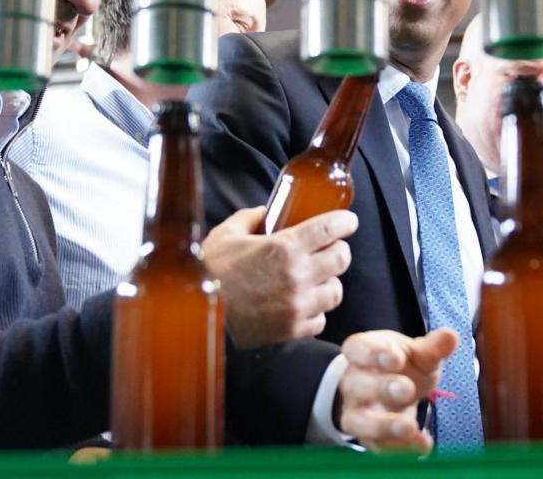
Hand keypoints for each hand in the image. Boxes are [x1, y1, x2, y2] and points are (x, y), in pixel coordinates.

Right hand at [202, 207, 355, 347]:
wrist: (195, 315)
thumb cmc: (209, 272)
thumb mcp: (226, 234)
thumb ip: (250, 218)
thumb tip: (265, 212)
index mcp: (284, 248)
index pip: (331, 229)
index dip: (345, 222)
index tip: (347, 221)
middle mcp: (297, 276)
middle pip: (342, 259)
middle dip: (339, 250)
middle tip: (329, 248)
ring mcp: (298, 305)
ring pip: (336, 291)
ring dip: (329, 281)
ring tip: (316, 278)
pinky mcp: (293, 330)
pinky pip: (320, 319)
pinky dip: (315, 311)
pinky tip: (302, 304)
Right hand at [337, 329, 457, 453]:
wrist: (390, 389)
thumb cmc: (402, 365)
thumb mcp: (418, 353)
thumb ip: (432, 347)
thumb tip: (451, 336)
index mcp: (361, 351)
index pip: (358, 349)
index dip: (374, 354)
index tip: (397, 358)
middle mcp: (353, 381)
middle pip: (357, 385)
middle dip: (381, 388)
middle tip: (407, 390)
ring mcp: (355, 411)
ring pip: (358, 421)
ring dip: (384, 425)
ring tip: (410, 426)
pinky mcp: (366, 437)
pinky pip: (376, 445)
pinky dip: (399, 447)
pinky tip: (423, 444)